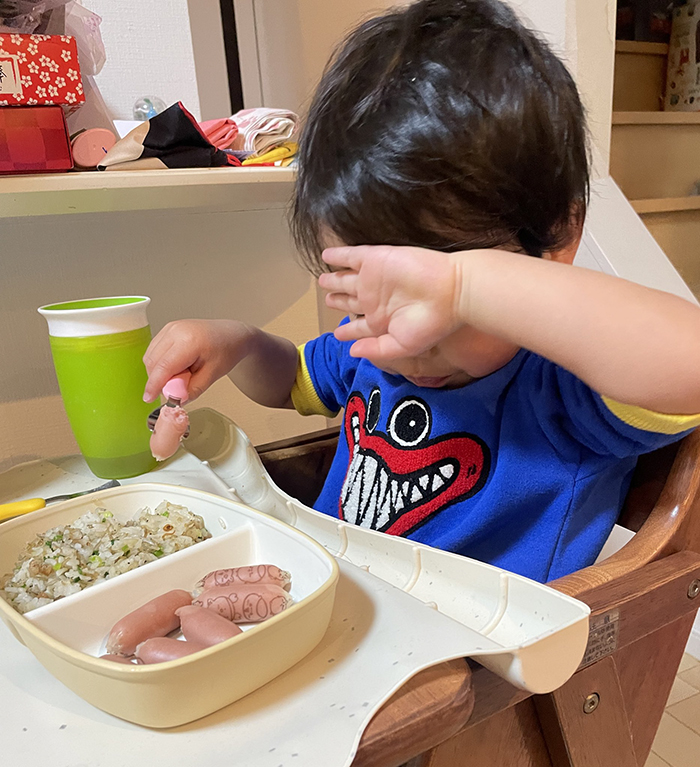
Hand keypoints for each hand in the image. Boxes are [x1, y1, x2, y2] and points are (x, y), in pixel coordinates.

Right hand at [143, 319, 252, 402]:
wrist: (231, 335)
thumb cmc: (226, 351)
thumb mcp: (212, 376)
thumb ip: (191, 390)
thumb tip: (174, 400)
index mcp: (189, 341)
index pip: (163, 366)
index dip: (154, 385)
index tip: (149, 398)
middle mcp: (176, 330)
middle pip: (153, 362)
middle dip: (159, 380)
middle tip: (178, 387)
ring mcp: (170, 327)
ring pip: (150, 356)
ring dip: (159, 372)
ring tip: (182, 374)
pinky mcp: (167, 329)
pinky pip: (154, 350)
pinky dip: (160, 363)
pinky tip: (177, 366)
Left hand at [319, 245, 465, 358]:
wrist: (450, 291)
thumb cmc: (430, 323)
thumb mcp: (401, 345)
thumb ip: (376, 350)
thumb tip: (352, 353)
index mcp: (381, 322)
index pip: (359, 327)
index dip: (348, 332)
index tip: (337, 336)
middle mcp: (375, 300)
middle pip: (351, 300)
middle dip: (338, 301)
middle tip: (327, 300)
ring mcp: (374, 279)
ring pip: (347, 279)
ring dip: (335, 279)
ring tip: (322, 280)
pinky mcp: (375, 259)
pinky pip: (350, 256)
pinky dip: (337, 255)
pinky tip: (326, 254)